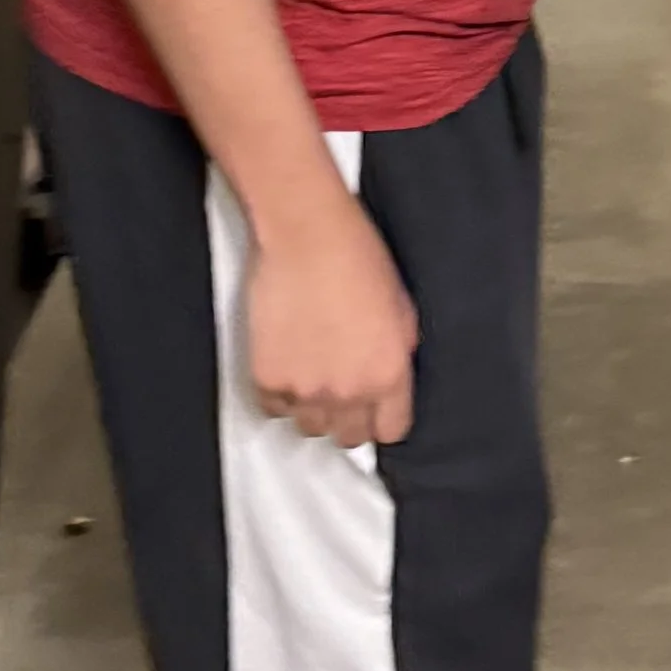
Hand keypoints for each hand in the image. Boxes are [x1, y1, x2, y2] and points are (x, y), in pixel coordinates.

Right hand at [245, 190, 418, 447]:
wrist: (306, 233)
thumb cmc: (356, 256)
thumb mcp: (402, 306)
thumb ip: (399, 352)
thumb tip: (392, 376)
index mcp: (389, 374)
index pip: (390, 430)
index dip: (381, 418)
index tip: (373, 408)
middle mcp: (350, 391)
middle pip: (349, 436)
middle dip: (347, 415)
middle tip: (339, 384)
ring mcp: (306, 389)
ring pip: (309, 426)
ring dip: (311, 405)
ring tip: (310, 367)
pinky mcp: (268, 379)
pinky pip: (273, 407)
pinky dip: (278, 391)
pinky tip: (286, 359)